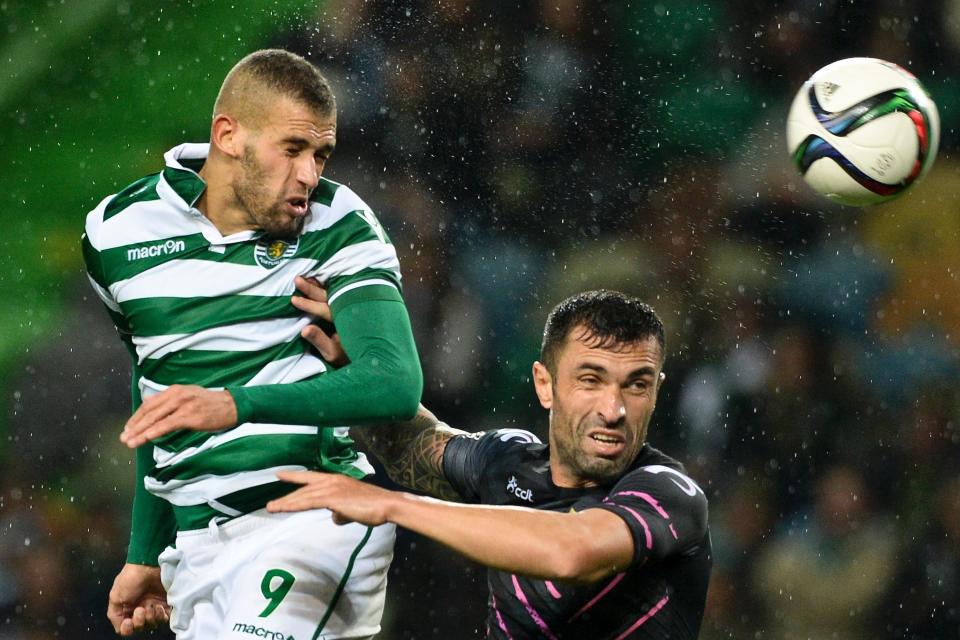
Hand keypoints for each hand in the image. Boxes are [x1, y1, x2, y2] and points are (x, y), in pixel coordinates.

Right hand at [107, 563, 169, 635]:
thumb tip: (120, 628)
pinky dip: (162, 616)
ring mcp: (154, 606)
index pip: (127, 628)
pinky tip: (159, 607)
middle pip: (141, 627)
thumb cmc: (131, 577)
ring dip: (151, 618)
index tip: (128, 621)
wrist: (149, 564)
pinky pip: (166, 617)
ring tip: (151, 606)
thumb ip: (114, 615)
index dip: (128, 628)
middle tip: (141, 609)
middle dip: (140, 621)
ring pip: (153, 624)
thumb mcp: (116, 596)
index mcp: (128, 608)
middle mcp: (141, 608)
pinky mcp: (167, 602)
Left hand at [120, 385, 236, 447]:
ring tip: (131, 442)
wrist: (233, 405)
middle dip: (135, 426)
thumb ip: (170, 401)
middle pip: (149, 411)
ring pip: (156, 418)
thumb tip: (150, 404)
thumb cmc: (212, 404)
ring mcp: (184, 404)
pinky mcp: (191, 416)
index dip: (136, 417)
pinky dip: (156, 431)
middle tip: (124, 438)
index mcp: (175, 390)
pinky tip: (147, 438)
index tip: (128, 429)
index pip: (149, 404)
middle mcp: (177, 394)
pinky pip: (169, 424)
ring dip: (141, 431)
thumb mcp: (189, 397)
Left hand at [268, 471, 395, 525]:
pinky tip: (283, 508)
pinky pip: (308, 502)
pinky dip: (294, 505)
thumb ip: (342, 512)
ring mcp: (331, 488)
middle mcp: (331, 481)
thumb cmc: (373, 507)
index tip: (281, 475)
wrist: (385, 505)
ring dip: (286, 503)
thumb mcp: (354, 509)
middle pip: (304, 488)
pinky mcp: (331, 498)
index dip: (295, 476)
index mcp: (336, 480)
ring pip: (303, 496)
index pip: (312, 477)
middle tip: (271, 504)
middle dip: (287, 496)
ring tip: (271, 508)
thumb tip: (335, 517)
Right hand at [291, 276, 348, 365]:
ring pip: (337, 290)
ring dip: (321, 284)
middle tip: (297, 280)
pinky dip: (331, 284)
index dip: (309, 305)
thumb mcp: (332, 353)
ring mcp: (354, 305)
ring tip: (307, 276)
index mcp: (346, 320)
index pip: (325, 310)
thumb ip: (319, 340)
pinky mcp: (355, 304)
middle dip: (312, 289)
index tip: (293, 300)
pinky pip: (343, 290)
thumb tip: (304, 329)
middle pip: (330, 296)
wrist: (370, 355)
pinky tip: (320, 279)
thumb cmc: (349, 355)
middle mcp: (351, 309)